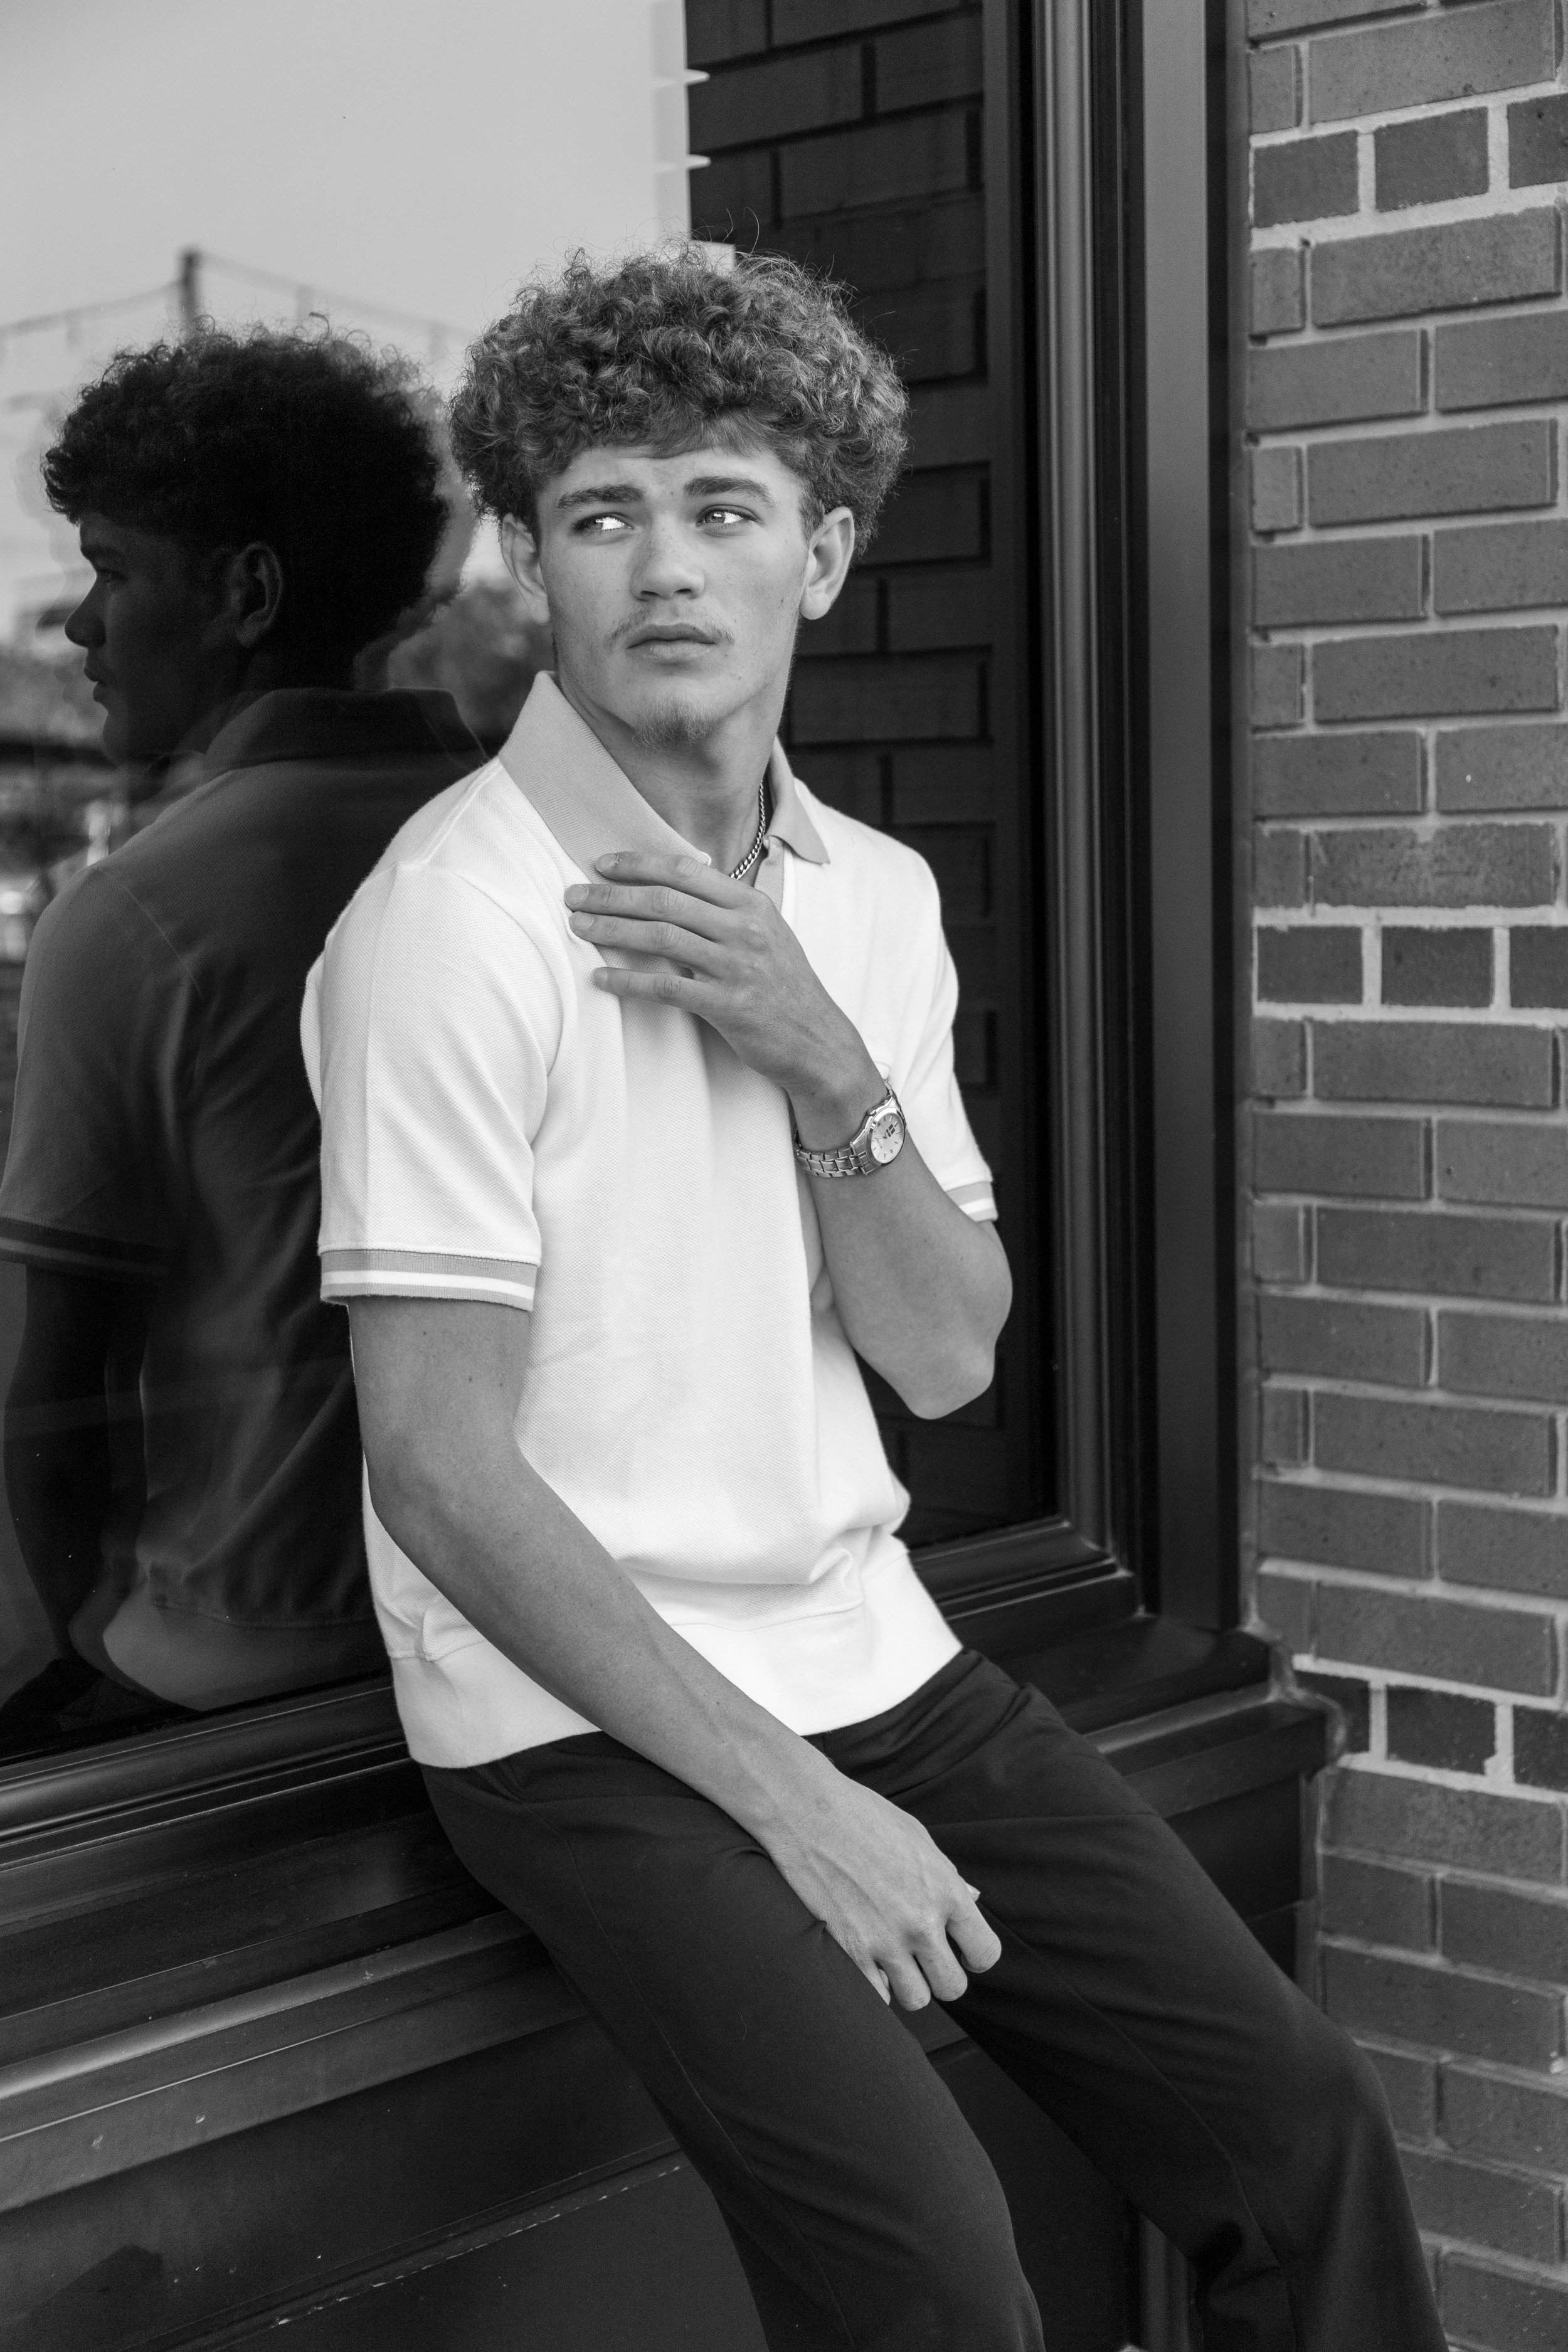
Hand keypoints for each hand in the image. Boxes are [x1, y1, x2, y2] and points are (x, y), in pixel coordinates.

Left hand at [564, 851, 880, 1133]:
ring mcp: (738, 967)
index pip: (685, 871)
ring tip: (578, 928)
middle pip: (665, 900)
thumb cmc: (784, 988)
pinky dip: (629, 982)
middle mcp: (746, 929)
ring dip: (611, 930)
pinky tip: (601, 979)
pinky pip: (667, 987)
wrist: (818, 1041)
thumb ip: (726, 911)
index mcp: (752, 904)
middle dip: (612, 895)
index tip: (602, 865)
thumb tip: (675, 885)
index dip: (639, 864)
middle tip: (573, 896)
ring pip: (661, 938)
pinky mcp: (729, 1005)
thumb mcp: (766, 935)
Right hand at [760, 1768, 1002, 2010]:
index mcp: (945, 1891)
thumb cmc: (862, 1815)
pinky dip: (873, 1987)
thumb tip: (971, 1900)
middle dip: (941, 1977)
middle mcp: (921, 1922)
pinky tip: (866, 1963)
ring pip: (915, 1999)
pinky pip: (876, 1998)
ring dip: (905, 1984)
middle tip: (923, 1960)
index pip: (985, 1952)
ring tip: (891, 1960)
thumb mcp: (916, 1837)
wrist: (806, 1810)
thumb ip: (947, 1876)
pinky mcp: (849, 1951)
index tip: (960, 1953)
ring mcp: (884, 1941)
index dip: (974, 1957)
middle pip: (952, 1987)